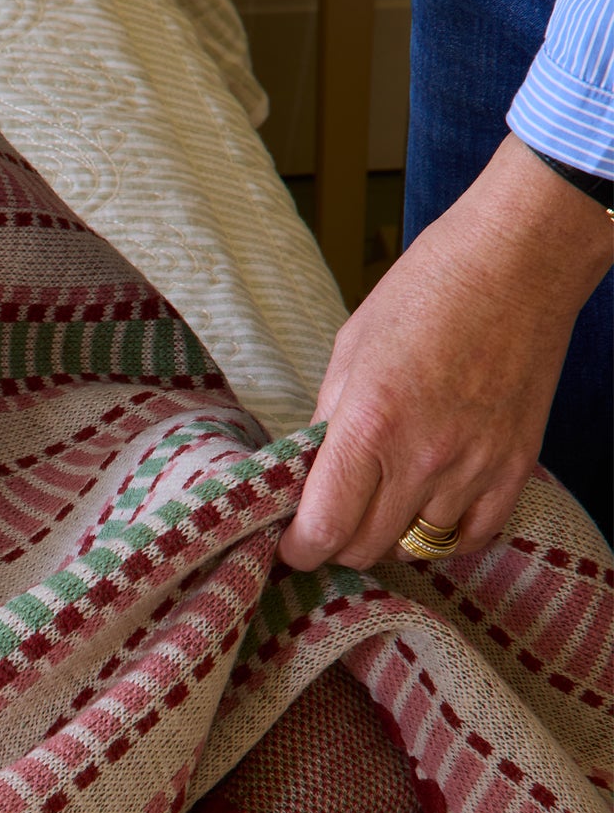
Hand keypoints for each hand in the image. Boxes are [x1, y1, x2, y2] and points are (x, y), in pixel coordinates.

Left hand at [279, 134, 613, 570]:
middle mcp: (423, 458)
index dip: (300, 547)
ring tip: (385, 501)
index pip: (324, 529)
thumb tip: (309, 474)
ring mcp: (474, 467)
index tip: (293, 542)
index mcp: (369, 426)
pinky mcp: (516, 466)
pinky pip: (473, 536)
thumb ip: (327, 422)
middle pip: (367, 549)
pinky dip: (447, 533)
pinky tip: (431, 506)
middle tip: (334, 518)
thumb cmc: (426, 293)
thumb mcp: (349, 353)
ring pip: (417, 547)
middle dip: (339, 543)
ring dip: (393, 535)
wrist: (518, 262)